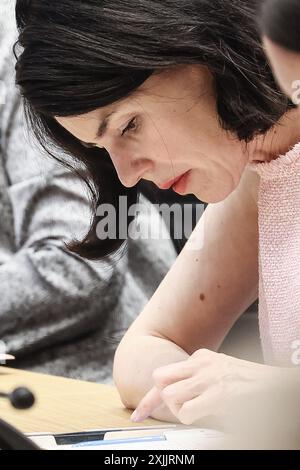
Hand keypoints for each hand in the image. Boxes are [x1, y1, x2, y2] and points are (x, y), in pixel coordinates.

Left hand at [131, 349, 280, 425]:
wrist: (274, 385)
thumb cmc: (247, 384)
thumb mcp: (217, 374)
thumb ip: (196, 381)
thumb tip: (176, 398)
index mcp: (201, 357)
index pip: (165, 373)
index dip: (148, 398)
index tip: (137, 414)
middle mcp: (201, 364)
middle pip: (159, 378)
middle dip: (162, 398)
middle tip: (179, 407)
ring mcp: (209, 378)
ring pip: (169, 395)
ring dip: (178, 410)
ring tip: (198, 410)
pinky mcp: (218, 394)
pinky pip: (185, 412)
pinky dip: (190, 419)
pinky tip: (208, 414)